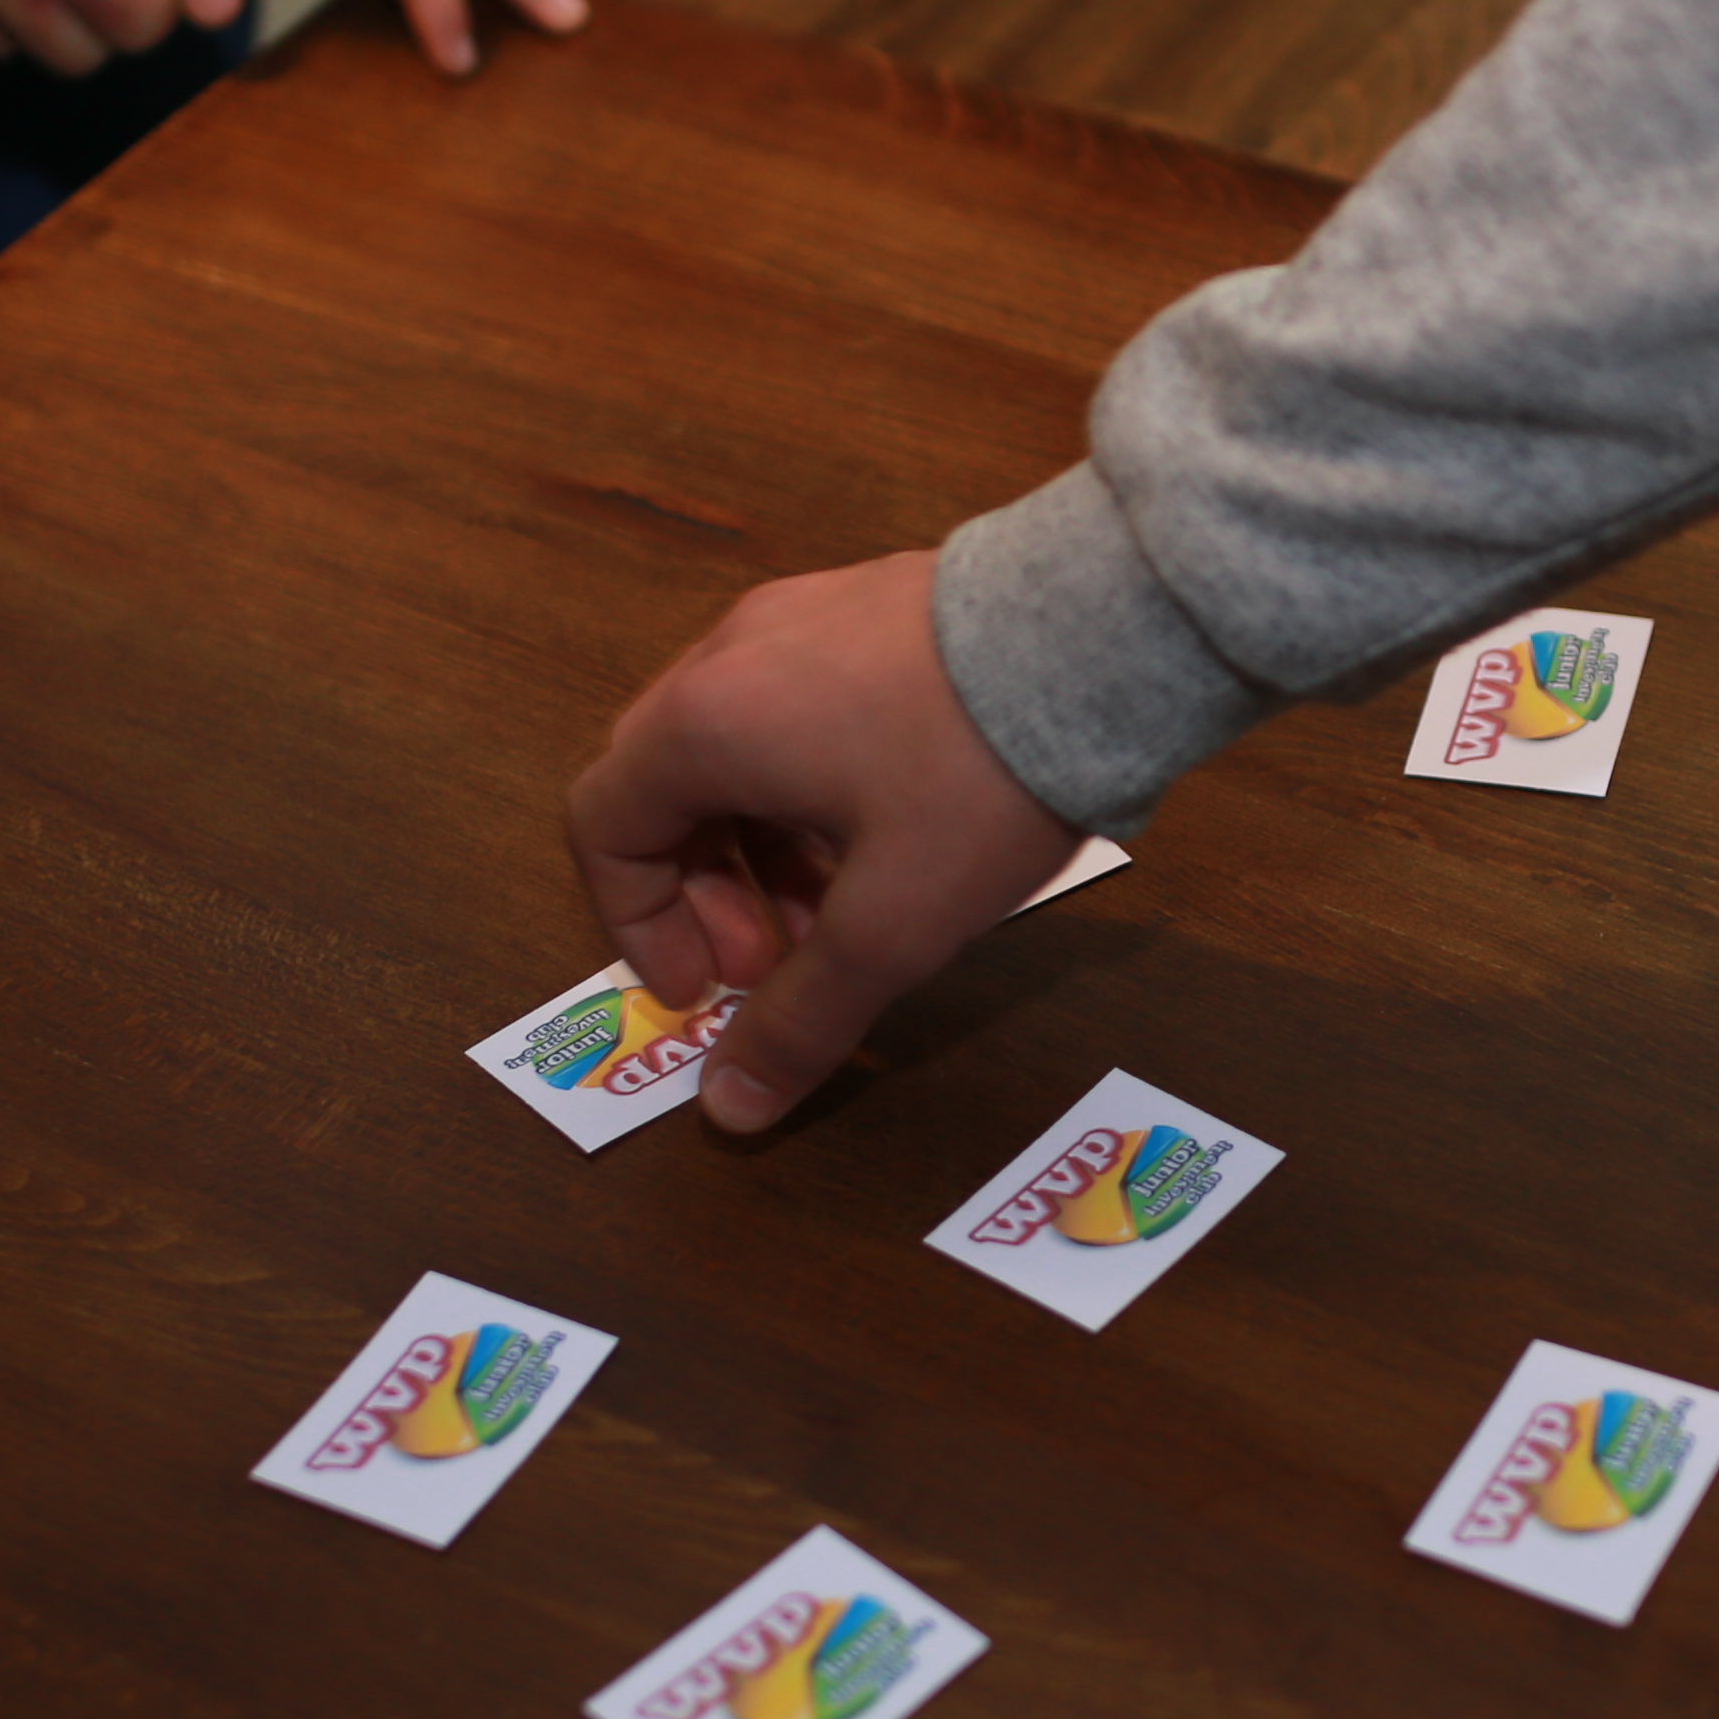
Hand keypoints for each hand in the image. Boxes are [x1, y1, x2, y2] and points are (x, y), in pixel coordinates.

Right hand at [565, 548, 1077, 1131]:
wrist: (1113, 629)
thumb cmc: (978, 776)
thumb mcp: (892, 922)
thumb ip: (803, 1019)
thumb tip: (729, 1111)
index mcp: (707, 721)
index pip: (605, 825)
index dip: (638, 924)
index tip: (705, 993)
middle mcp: (734, 652)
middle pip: (668, 788)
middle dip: (709, 896)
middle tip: (777, 967)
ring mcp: (805, 615)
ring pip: (742, 750)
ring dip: (767, 850)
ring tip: (844, 918)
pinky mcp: (874, 606)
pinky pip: (803, 709)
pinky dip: (814, 790)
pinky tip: (894, 838)